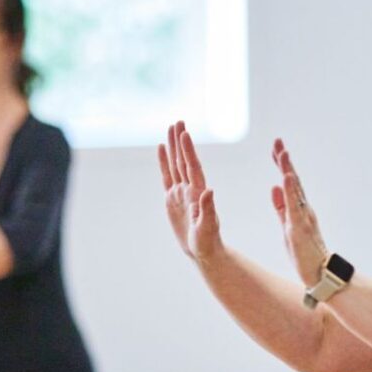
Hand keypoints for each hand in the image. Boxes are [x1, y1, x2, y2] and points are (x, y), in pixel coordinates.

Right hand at [158, 121, 223, 263]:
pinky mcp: (172, 199)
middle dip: (180, 141)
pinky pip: (167, 176)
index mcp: (199, 193)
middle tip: (179, 121)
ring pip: (175, 165)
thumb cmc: (207, 241)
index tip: (185, 133)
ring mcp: (181, 192)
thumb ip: (208, 209)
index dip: (188, 151)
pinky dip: (164, 162)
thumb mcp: (207, 227)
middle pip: (184, 161)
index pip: (193, 168)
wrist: (203, 250)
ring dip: (173, 147)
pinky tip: (161, 148)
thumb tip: (209, 190)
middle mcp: (190, 189)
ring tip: (171, 127)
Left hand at [270, 138, 328, 285]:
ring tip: (282, 153)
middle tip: (278, 142)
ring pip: (295, 190)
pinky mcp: (300, 228)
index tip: (276, 148)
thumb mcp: (287, 226)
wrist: (320, 274)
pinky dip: (290, 192)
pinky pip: (294, 207)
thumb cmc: (304, 253)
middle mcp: (303, 209)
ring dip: (288, 170)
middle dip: (284, 161)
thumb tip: (273, 187)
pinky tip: (287, 178)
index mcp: (298, 209)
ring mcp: (303, 217)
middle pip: (293, 181)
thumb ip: (280, 207)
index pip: (289, 183)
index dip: (282, 165)